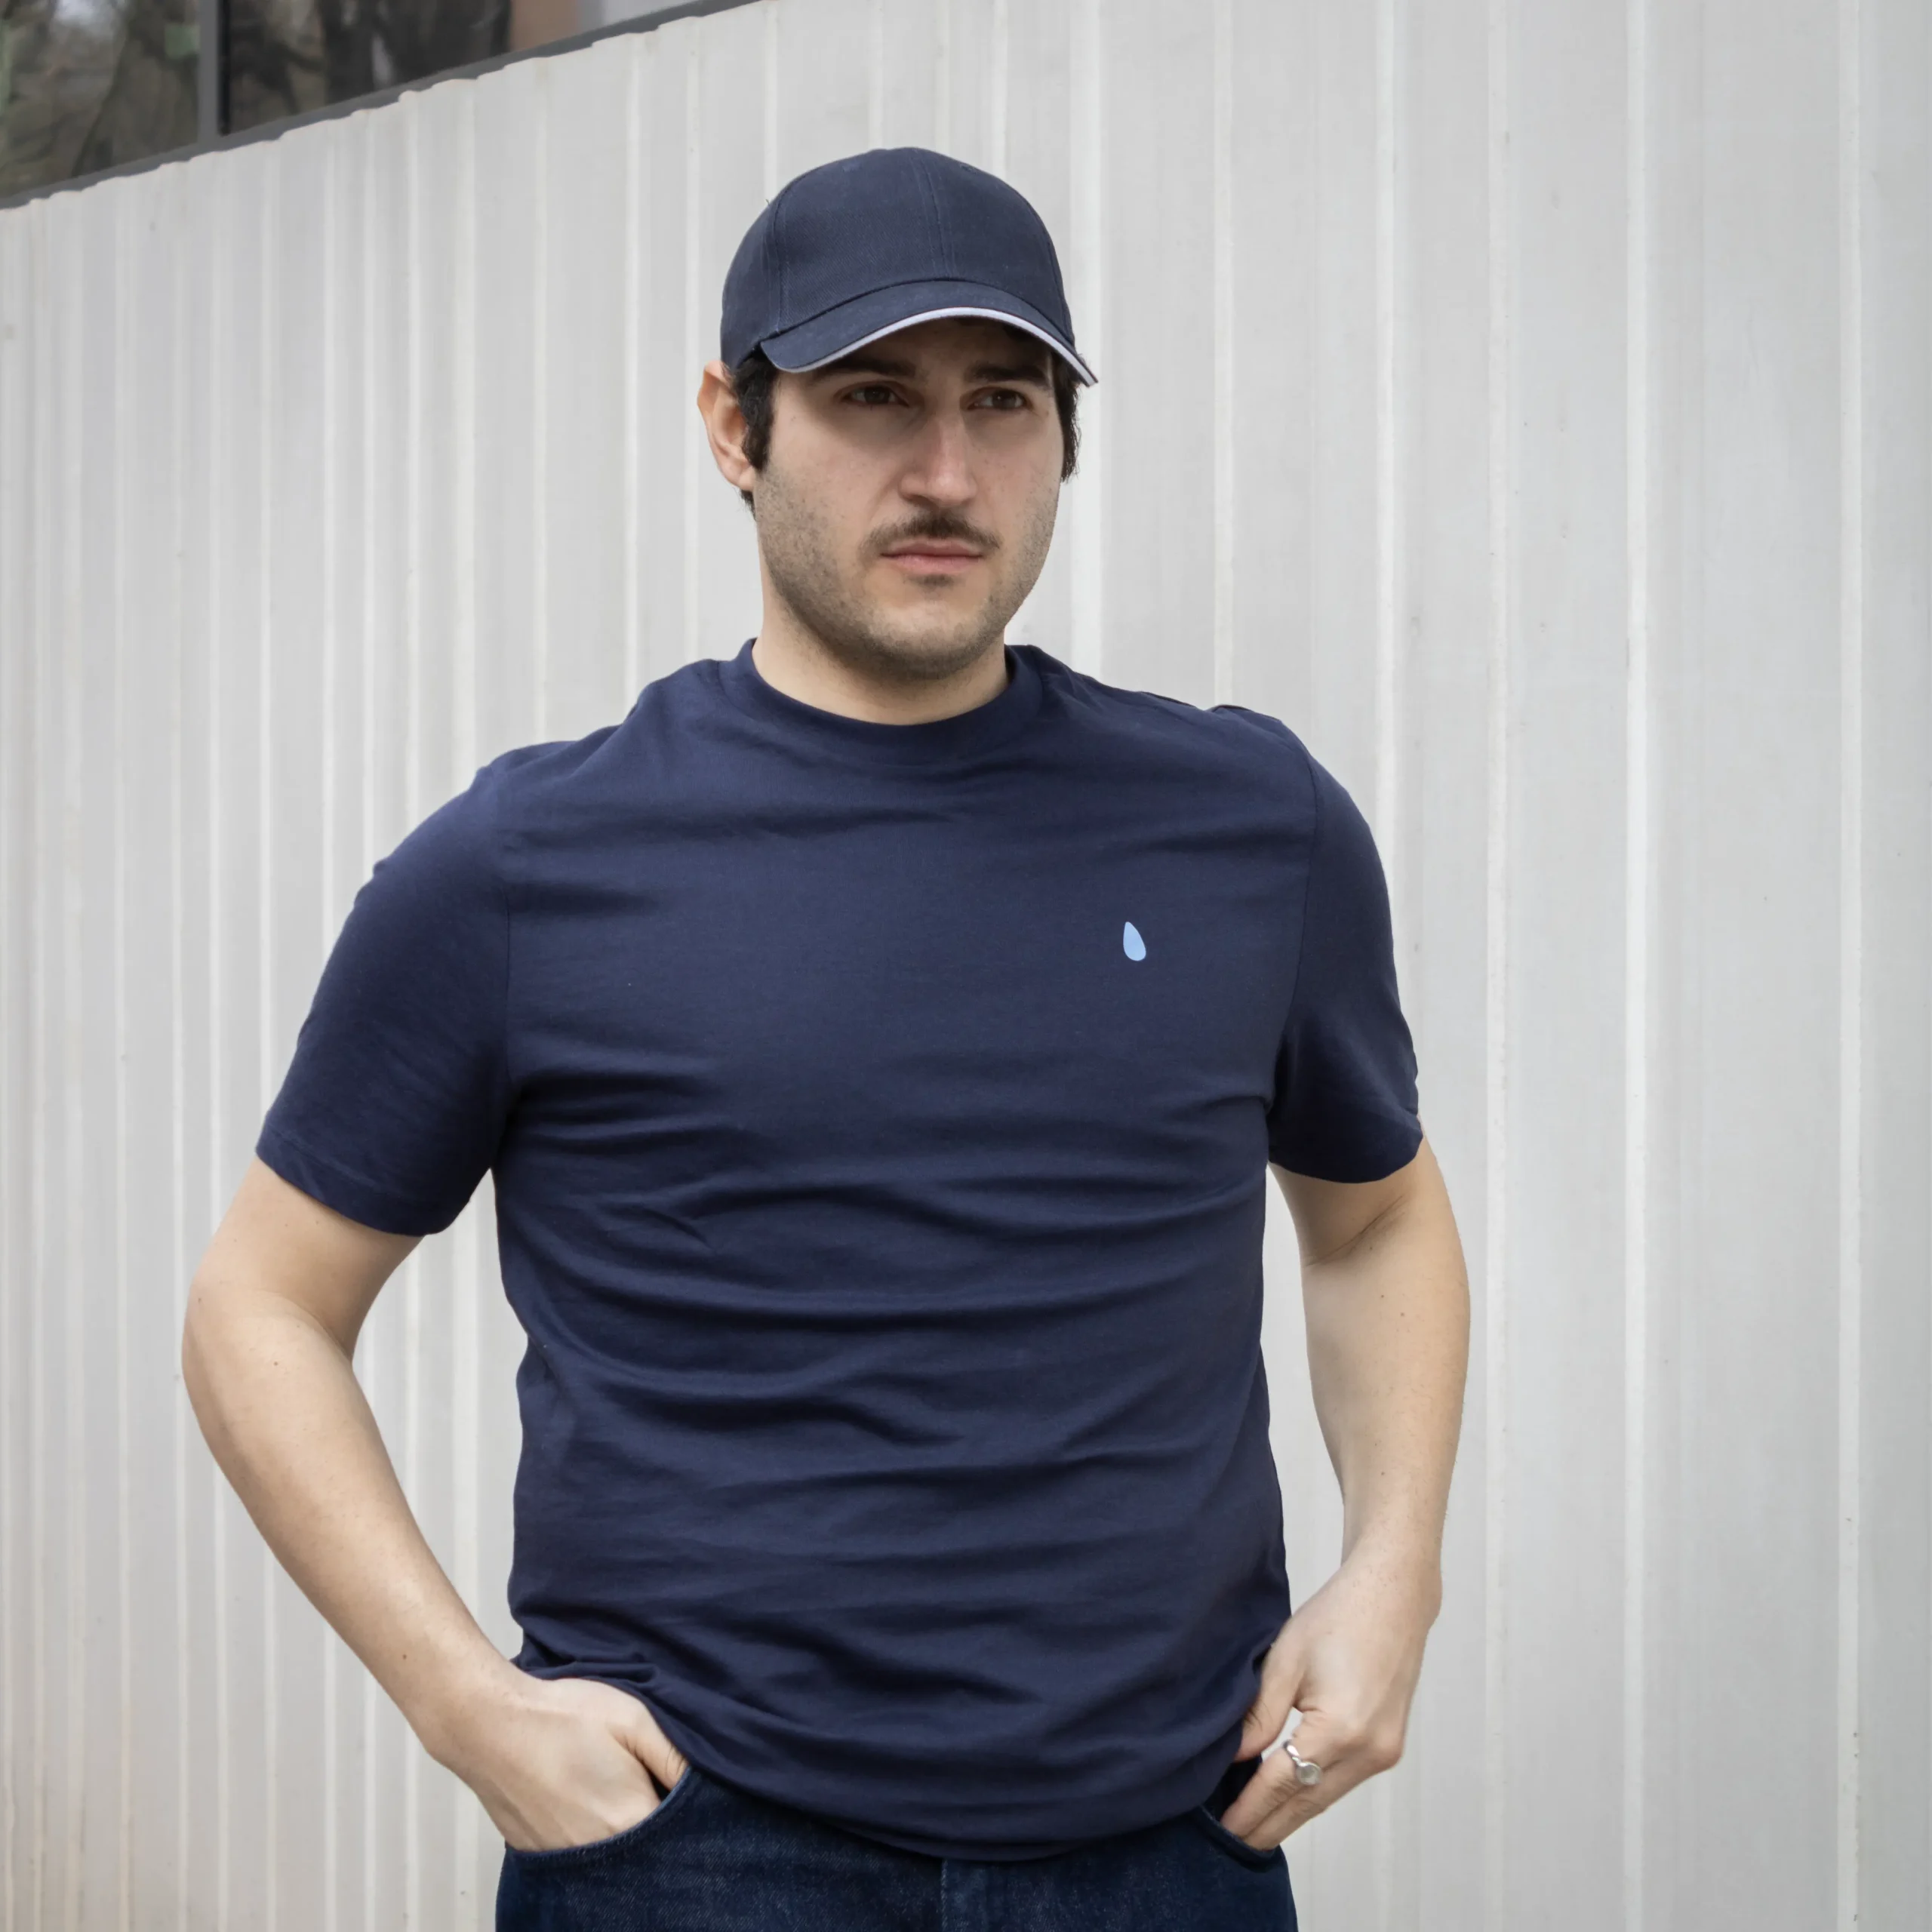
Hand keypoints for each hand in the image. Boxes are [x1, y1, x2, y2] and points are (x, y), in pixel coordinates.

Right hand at [433, 1670, 691, 1852]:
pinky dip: (596, 1841)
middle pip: (651, 1857)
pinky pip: (585, 1862)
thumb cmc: (561, 1716)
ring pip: (618, 1863)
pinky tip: (589, 1806)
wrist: (490, 1724)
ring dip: (627, 1837)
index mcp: (630, 1821)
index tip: (687, 1794)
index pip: (682, 1840)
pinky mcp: (542, 1860)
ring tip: (616, 1793)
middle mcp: (600, 1857)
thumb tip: (712, 1783)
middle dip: (661, 1830)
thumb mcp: (634, 1719)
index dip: (693, 1819)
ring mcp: (566, 1864)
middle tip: (648, 1787)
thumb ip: (676, 1757)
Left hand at [1215, 1545, 1439, 1850]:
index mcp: (1338, 1728)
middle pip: (1307, 1803)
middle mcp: (1367, 1751)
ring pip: (1327, 1797)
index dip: (1250, 1809)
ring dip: (1291, 1814)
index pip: (1282, 1783)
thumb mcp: (1286, 1660)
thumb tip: (1234, 1760)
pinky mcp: (1389, 1748)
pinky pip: (1343, 1782)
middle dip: (1269, 1825)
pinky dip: (1314, 1792)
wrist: (1393, 1599)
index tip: (1223, 1830)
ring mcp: (1383, 1753)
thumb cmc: (1337, 1618)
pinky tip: (1288, 1798)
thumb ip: (1259, 1715)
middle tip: (1231, 1845)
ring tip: (1252, 1827)